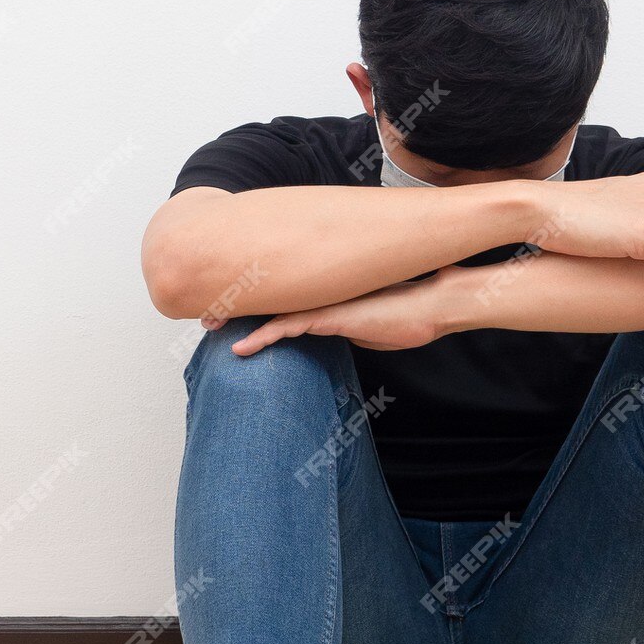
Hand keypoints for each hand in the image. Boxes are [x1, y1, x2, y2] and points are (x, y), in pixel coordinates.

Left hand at [226, 277, 451, 357]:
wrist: (436, 303)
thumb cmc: (413, 314)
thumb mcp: (375, 321)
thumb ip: (354, 320)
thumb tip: (347, 326)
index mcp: (329, 296)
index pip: (285, 298)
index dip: (257, 303)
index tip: (232, 310)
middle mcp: (322, 295)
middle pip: (270, 298)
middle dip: (237, 306)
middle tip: (208, 315)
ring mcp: (325, 302)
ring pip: (272, 308)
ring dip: (241, 321)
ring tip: (212, 327)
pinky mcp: (330, 316)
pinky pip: (288, 326)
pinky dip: (263, 338)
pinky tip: (242, 349)